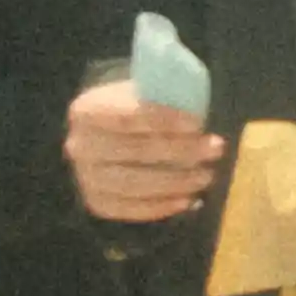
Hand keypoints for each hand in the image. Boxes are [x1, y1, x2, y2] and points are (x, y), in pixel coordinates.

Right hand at [63, 79, 225, 223]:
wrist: (108, 126)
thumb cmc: (135, 100)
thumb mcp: (145, 85)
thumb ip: (164, 92)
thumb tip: (199, 105)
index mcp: (88, 110)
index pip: (127, 116)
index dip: (163, 120)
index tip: (197, 123)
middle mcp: (80, 146)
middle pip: (134, 152)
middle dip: (180, 151)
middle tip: (216, 148)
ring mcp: (85, 177)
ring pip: (133, 185)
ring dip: (175, 182)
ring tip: (207, 175)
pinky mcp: (96, 202)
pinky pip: (130, 210)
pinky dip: (162, 206)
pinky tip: (189, 200)